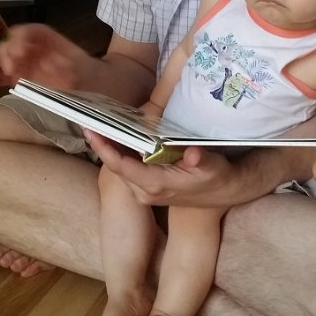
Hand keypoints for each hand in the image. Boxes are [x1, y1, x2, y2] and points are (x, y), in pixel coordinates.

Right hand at [0, 23, 91, 89]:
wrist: (92, 88)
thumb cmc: (88, 75)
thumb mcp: (84, 70)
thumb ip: (69, 68)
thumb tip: (49, 63)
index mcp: (48, 40)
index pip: (29, 31)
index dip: (21, 37)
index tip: (20, 51)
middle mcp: (32, 48)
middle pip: (10, 43)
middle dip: (5, 53)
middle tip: (10, 68)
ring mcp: (22, 62)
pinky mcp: (16, 77)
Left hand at [88, 131, 239, 207]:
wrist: (225, 192)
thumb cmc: (217, 177)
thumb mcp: (212, 166)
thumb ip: (199, 159)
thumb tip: (192, 153)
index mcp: (155, 185)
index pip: (121, 166)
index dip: (104, 149)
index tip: (90, 131)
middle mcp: (145, 192)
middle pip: (115, 167)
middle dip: (102, 146)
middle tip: (89, 122)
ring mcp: (146, 193)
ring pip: (120, 169)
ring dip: (110, 150)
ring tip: (98, 127)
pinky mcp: (149, 190)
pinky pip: (128, 170)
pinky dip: (120, 154)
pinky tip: (116, 138)